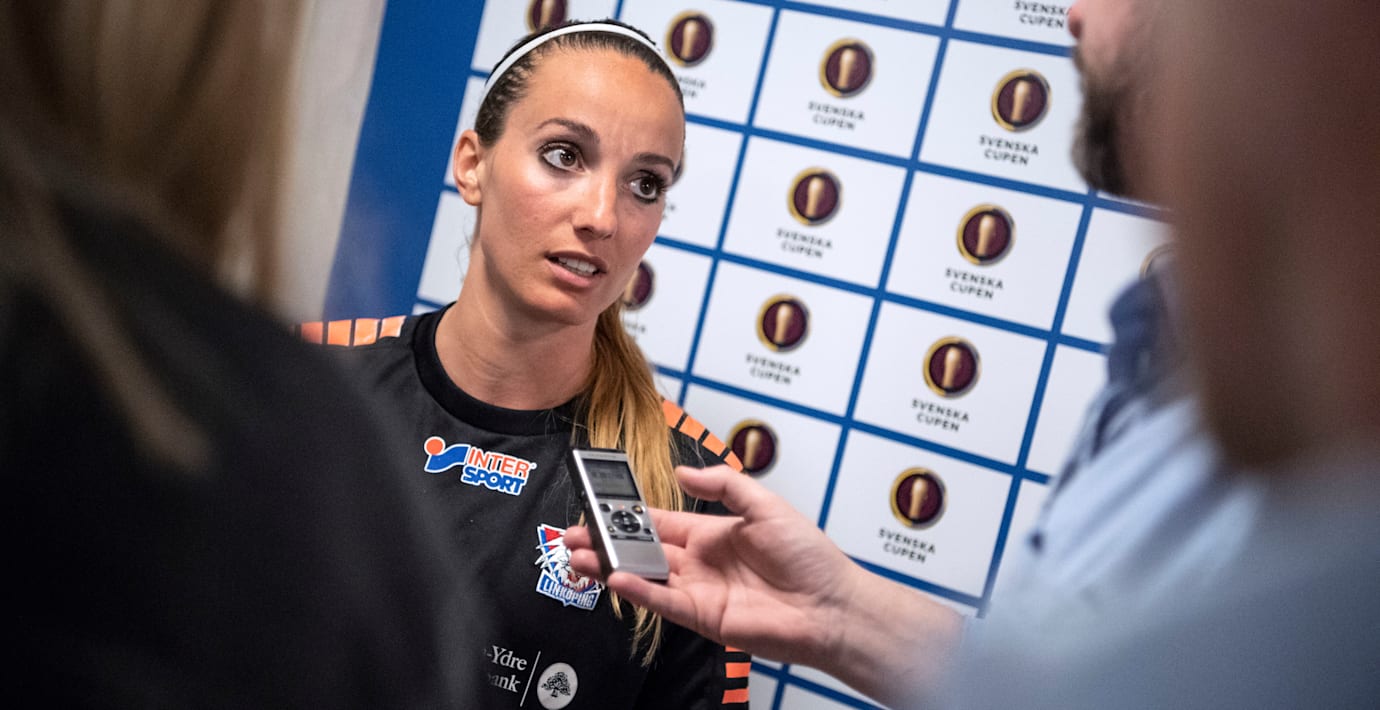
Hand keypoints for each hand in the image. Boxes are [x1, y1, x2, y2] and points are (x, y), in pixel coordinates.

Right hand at [565, 464, 864, 667]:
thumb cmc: (809, 557)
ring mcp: (699, 591)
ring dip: (610, 567)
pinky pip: (663, 602)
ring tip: (578, 558)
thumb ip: (724, 485)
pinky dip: (638, 591)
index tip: (597, 506)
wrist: (832, 605)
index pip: (657, 521)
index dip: (626, 515)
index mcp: (710, 533)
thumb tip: (684, 472)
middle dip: (605, 543)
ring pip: (643, 577)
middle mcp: (699, 562)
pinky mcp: (703, 618)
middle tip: (570, 535)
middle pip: (641, 550)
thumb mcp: (765, 505)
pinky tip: (616, 578)